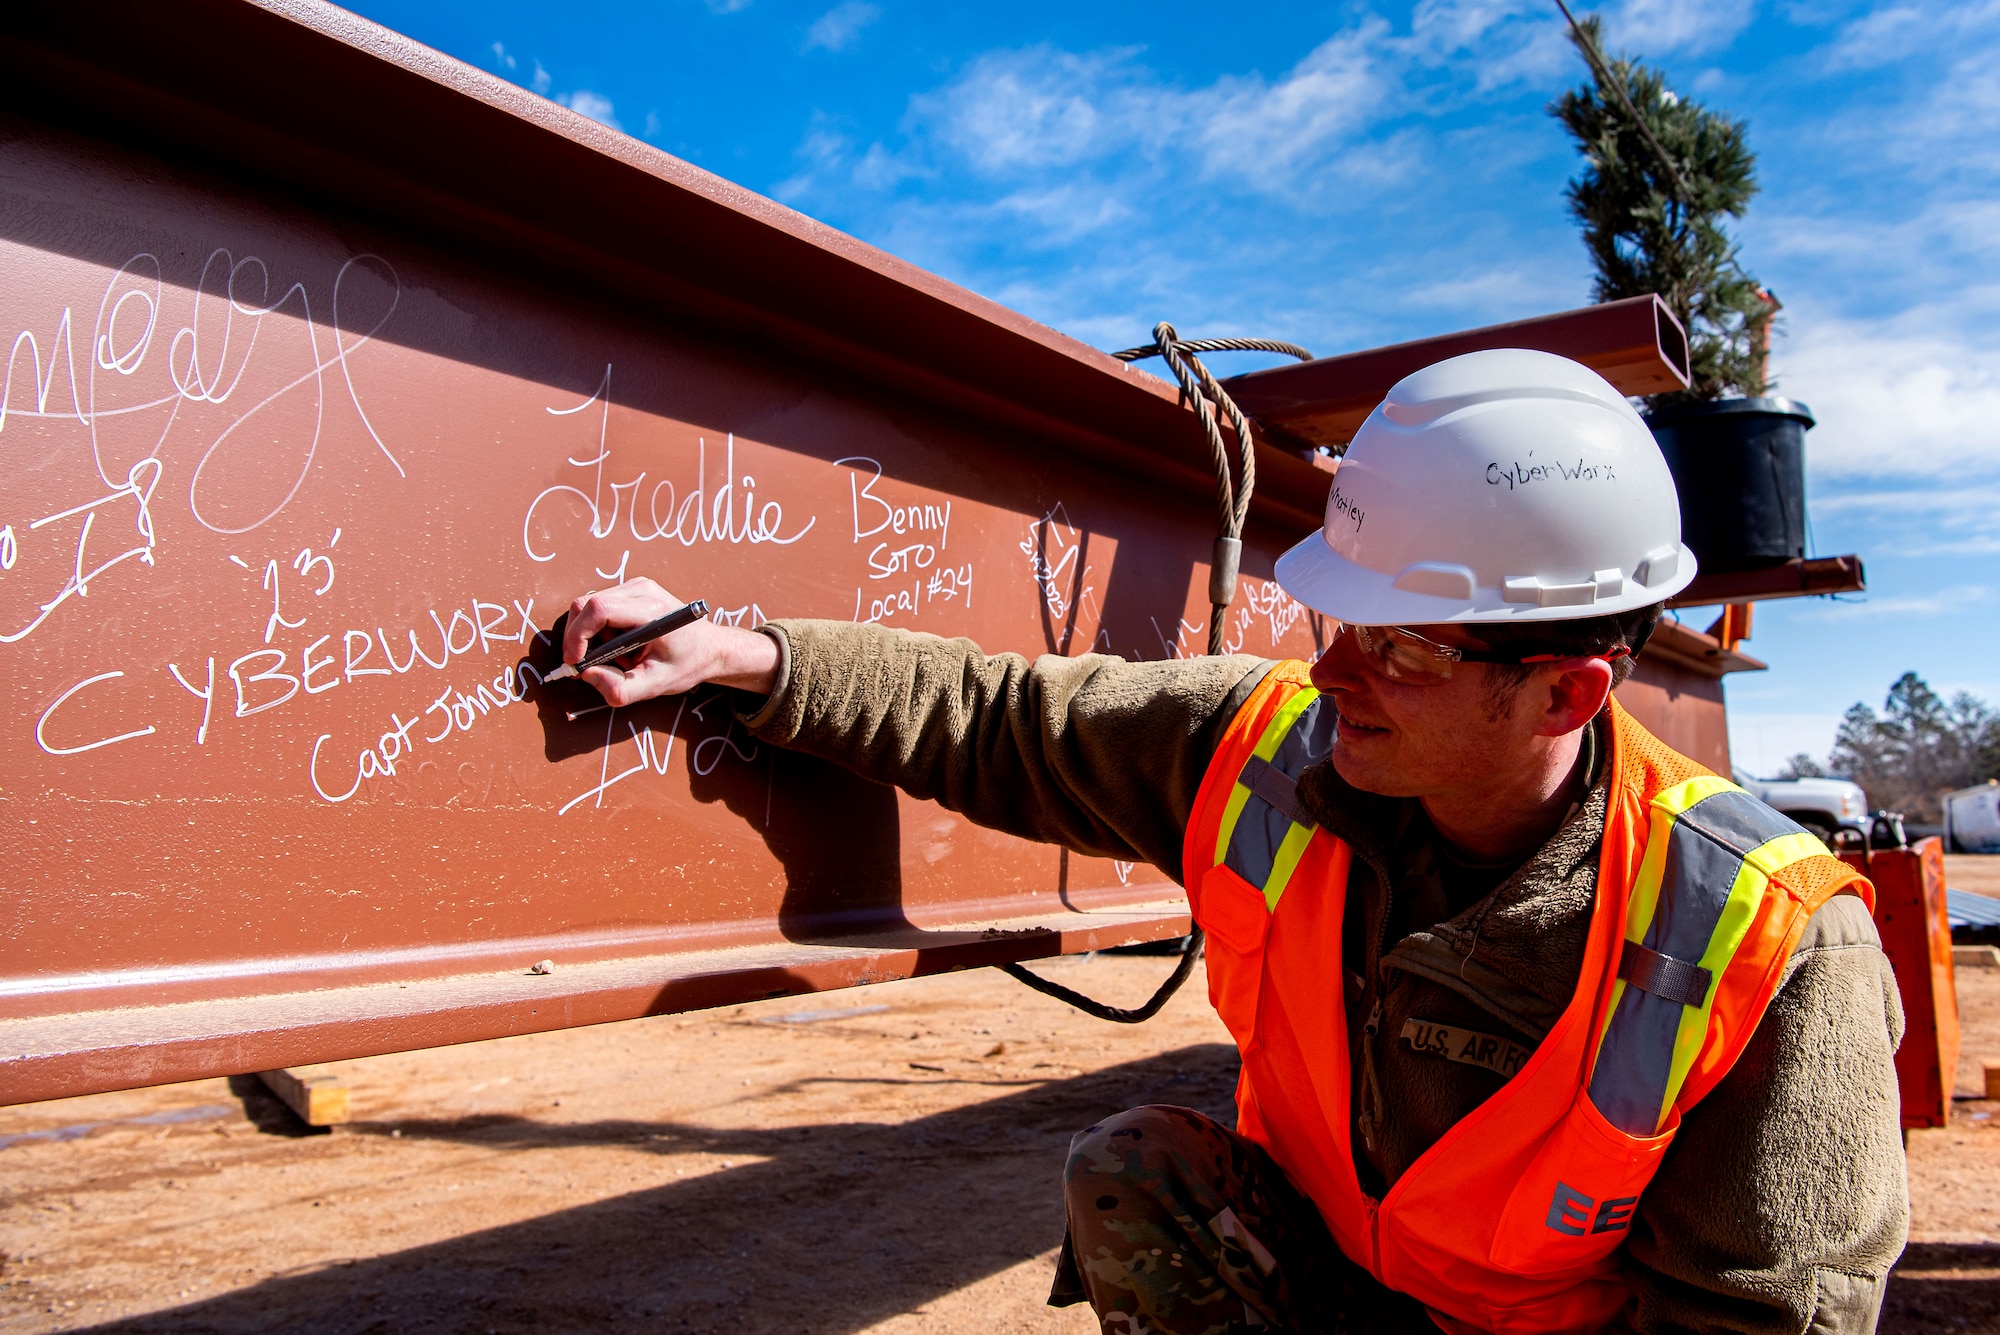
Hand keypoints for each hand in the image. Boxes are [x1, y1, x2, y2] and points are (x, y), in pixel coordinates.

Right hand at [562, 577, 780, 706]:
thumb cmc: (687, 664)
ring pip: (588, 607)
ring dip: (592, 637)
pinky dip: (599, 631)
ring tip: (620, 658)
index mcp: (652, 610)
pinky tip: (621, 647)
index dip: (577, 636)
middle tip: (592, 666)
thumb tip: (587, 675)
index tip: (575, 662)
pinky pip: (598, 608)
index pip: (599, 609)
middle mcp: (643, 590)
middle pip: (585, 605)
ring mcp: (636, 586)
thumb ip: (620, 689)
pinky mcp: (631, 590)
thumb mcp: (656, 685)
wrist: (710, 647)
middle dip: (579, 639)